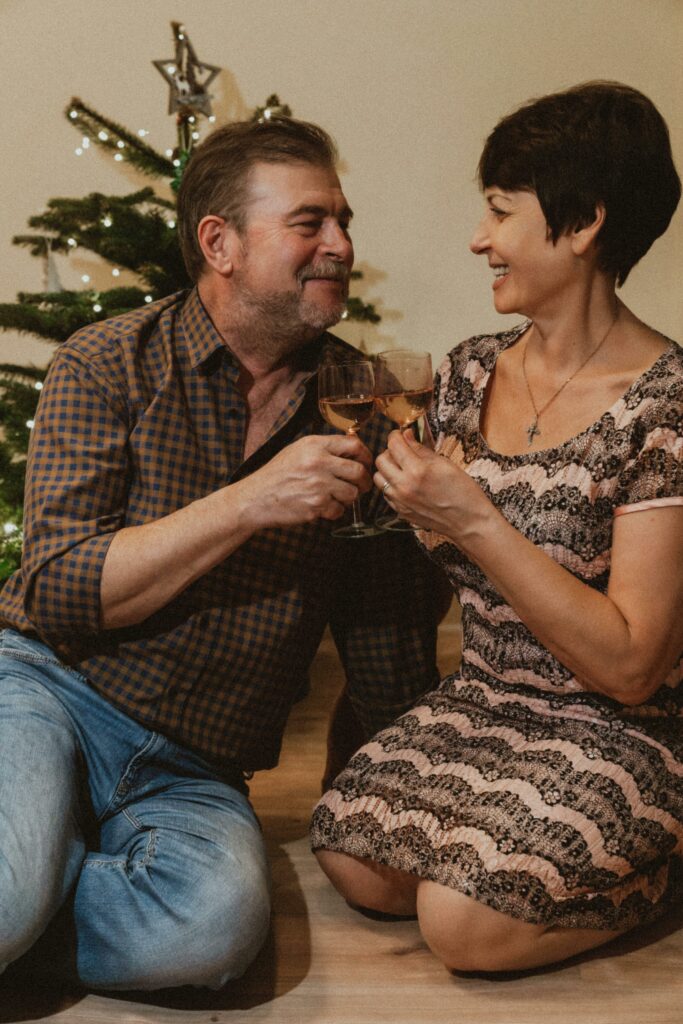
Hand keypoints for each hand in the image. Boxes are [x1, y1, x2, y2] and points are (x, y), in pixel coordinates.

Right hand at [235, 434, 372, 529]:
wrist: (256, 498)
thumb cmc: (276, 474)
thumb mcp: (297, 450)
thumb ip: (323, 448)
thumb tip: (352, 449)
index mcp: (314, 446)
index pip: (354, 445)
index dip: (366, 455)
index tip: (367, 463)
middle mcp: (318, 463)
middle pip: (358, 471)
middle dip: (364, 481)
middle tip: (362, 486)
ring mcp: (318, 486)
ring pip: (352, 493)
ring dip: (349, 497)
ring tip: (337, 496)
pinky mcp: (316, 506)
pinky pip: (339, 510)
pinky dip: (335, 511)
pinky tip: (323, 506)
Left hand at [374, 430, 486, 537]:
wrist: (468, 522)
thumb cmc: (463, 492)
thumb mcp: (445, 463)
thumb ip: (421, 449)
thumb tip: (406, 435)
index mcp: (418, 471)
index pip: (394, 445)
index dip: (396, 435)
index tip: (400, 434)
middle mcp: (404, 487)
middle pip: (381, 460)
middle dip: (389, 451)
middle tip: (402, 451)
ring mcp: (400, 502)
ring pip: (379, 477)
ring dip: (387, 469)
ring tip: (402, 468)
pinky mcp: (400, 512)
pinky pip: (386, 493)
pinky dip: (391, 485)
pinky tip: (406, 483)